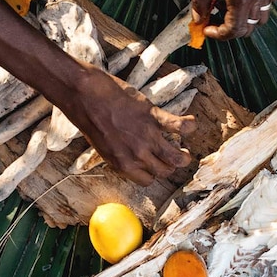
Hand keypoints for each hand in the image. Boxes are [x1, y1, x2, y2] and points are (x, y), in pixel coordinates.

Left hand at [70, 67, 196, 184]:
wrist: (85, 96)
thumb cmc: (90, 118)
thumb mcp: (103, 147)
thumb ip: (121, 155)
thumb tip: (134, 159)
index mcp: (123, 165)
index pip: (148, 180)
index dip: (153, 173)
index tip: (154, 164)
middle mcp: (137, 155)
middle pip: (164, 171)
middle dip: (169, 166)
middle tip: (171, 156)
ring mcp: (147, 137)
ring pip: (176, 158)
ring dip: (183, 156)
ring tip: (185, 149)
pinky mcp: (153, 118)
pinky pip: (180, 127)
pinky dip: (189, 126)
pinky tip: (190, 124)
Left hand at [191, 0, 276, 39]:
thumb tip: (198, 19)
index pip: (235, 28)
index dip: (219, 35)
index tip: (206, 30)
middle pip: (248, 27)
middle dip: (229, 29)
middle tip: (212, 21)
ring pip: (259, 17)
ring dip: (243, 20)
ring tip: (225, 11)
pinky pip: (268, 1)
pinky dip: (256, 6)